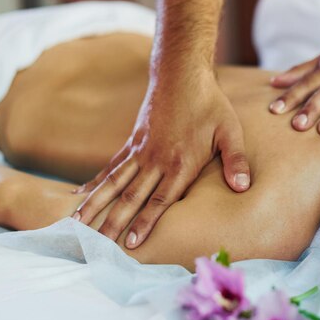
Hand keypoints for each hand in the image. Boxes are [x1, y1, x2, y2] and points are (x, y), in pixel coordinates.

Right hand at [73, 70, 249, 248]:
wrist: (182, 74)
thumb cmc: (210, 105)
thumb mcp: (230, 131)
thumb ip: (236, 161)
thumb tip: (242, 187)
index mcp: (180, 163)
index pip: (160, 200)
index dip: (145, 222)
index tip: (131, 243)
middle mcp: (155, 160)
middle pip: (131, 197)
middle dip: (114, 223)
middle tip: (97, 246)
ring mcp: (141, 151)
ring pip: (114, 183)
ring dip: (95, 204)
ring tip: (76, 225)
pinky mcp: (133, 142)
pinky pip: (111, 166)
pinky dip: (96, 182)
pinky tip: (80, 195)